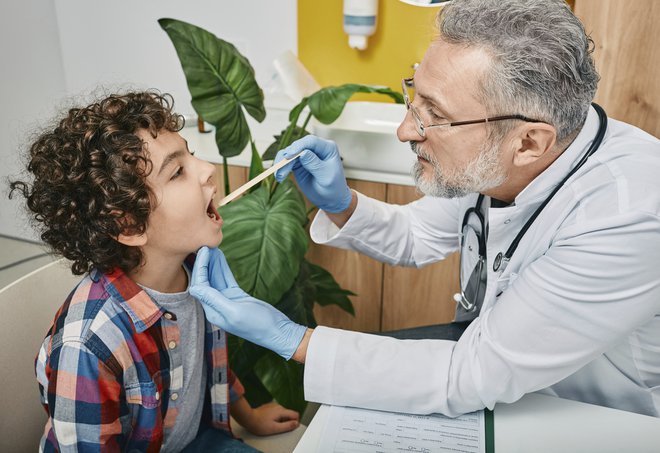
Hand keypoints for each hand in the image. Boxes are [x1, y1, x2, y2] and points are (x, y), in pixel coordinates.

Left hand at [190, 246, 306, 359]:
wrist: (277, 331)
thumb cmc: (258, 325)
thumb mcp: (235, 311)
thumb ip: (215, 300)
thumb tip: (195, 288)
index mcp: (213, 312)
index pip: (200, 286)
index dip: (201, 268)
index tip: (204, 252)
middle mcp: (217, 306)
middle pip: (206, 281)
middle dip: (204, 264)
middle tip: (206, 246)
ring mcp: (227, 301)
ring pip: (216, 279)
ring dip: (213, 264)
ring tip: (212, 248)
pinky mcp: (237, 297)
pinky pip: (226, 280)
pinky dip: (223, 268)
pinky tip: (221, 258)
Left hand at [233, 400, 299, 435]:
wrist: (248, 418)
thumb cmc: (260, 424)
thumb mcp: (275, 428)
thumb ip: (287, 426)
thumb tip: (296, 423)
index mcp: (281, 411)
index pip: (295, 414)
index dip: (294, 422)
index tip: (288, 427)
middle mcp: (278, 406)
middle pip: (289, 414)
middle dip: (286, 421)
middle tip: (277, 427)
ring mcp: (273, 405)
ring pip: (282, 413)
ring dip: (280, 419)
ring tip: (271, 424)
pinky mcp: (269, 406)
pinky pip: (276, 412)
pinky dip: (275, 417)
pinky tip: (268, 420)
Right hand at [274, 135, 351, 212]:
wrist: (330, 199)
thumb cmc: (333, 188)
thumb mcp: (326, 177)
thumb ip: (314, 164)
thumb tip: (302, 153)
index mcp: (327, 148)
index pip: (311, 141)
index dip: (299, 146)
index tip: (289, 156)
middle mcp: (316, 148)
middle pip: (297, 146)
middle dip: (287, 157)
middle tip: (280, 171)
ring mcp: (306, 154)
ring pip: (289, 152)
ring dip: (281, 163)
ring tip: (279, 177)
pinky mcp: (298, 162)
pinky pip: (286, 160)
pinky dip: (281, 167)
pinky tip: (279, 177)